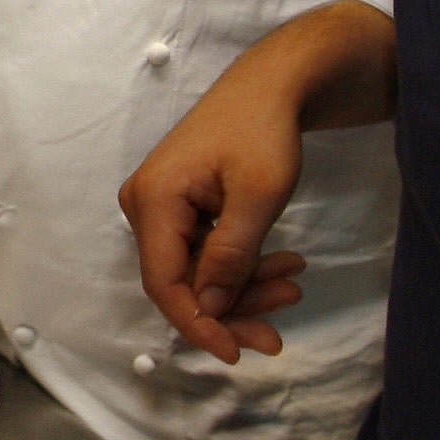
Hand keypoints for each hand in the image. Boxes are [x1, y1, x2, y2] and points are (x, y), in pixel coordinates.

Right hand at [119, 72, 309, 366]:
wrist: (270, 86)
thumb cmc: (263, 132)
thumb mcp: (257, 197)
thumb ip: (230, 257)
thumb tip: (208, 310)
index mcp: (153, 200)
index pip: (164, 282)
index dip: (197, 324)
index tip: (237, 353)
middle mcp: (145, 205)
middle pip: (180, 281)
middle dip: (230, 309)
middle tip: (278, 334)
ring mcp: (161, 205)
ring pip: (197, 270)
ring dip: (244, 287)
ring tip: (294, 285)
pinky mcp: (181, 205)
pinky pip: (205, 251)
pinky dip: (242, 265)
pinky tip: (282, 265)